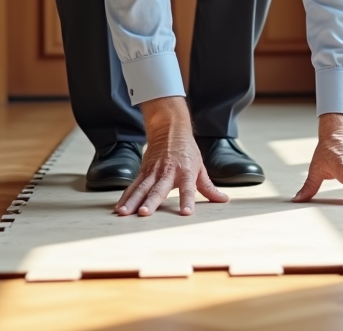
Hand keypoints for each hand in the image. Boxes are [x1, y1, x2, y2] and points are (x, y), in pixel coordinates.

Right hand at [115, 97, 228, 216]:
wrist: (169, 129)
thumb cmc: (187, 150)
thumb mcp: (200, 167)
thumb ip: (208, 187)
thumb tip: (223, 200)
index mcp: (185, 171)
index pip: (188, 188)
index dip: (187, 200)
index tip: (186, 213)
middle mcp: (167, 172)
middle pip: (158, 189)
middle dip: (151, 201)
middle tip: (144, 213)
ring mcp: (153, 171)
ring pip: (141, 188)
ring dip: (132, 201)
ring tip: (124, 213)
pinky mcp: (143, 171)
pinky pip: (133, 186)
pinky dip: (126, 197)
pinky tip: (119, 208)